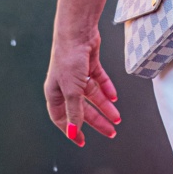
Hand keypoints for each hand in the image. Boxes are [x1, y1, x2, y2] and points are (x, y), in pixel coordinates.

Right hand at [44, 28, 120, 147]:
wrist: (77, 31)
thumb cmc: (68, 59)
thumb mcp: (71, 90)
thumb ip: (74, 111)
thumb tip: (73, 132)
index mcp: (55, 93)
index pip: (62, 117)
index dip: (71, 130)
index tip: (82, 141)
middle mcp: (65, 85)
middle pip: (81, 108)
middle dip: (96, 121)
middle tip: (110, 131)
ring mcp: (78, 75)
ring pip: (93, 96)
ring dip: (105, 106)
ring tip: (117, 117)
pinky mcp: (89, 64)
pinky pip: (99, 81)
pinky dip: (107, 89)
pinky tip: (114, 97)